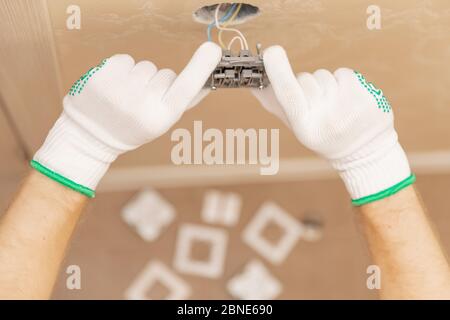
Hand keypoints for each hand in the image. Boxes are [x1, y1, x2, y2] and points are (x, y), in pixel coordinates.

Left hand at [32, 42, 221, 196]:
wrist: (90, 135)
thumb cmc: (132, 129)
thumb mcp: (160, 123)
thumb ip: (184, 102)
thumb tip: (208, 82)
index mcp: (159, 118)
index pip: (186, 87)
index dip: (201, 67)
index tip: (213, 50)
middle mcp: (140, 103)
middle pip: (167, 74)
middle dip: (160, 83)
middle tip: (143, 100)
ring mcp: (120, 88)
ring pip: (147, 66)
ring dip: (140, 76)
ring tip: (126, 95)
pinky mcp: (103, 74)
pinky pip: (127, 59)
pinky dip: (124, 69)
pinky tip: (115, 86)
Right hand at [252, 46, 413, 204]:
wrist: (364, 152)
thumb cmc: (324, 136)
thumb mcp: (298, 128)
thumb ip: (276, 106)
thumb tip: (253, 85)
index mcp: (305, 128)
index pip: (288, 94)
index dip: (278, 71)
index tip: (271, 52)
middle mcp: (326, 118)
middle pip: (304, 79)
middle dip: (305, 84)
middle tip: (316, 103)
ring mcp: (349, 106)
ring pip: (323, 74)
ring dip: (325, 84)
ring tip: (335, 105)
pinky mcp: (366, 95)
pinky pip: (343, 73)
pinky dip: (342, 81)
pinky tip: (348, 99)